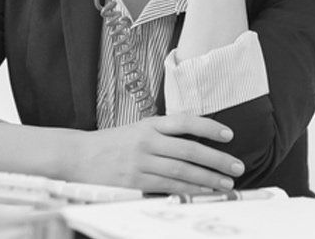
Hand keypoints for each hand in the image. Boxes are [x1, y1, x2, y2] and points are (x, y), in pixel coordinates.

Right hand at [62, 114, 244, 193]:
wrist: (78, 156)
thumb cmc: (112, 144)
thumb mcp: (138, 129)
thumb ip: (164, 133)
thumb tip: (197, 141)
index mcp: (150, 124)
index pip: (185, 122)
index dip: (209, 127)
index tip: (229, 135)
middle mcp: (147, 141)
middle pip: (189, 149)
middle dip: (217, 159)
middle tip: (237, 167)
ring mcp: (141, 162)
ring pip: (181, 171)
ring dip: (207, 179)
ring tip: (226, 184)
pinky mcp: (134, 182)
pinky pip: (167, 187)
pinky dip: (187, 190)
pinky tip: (202, 193)